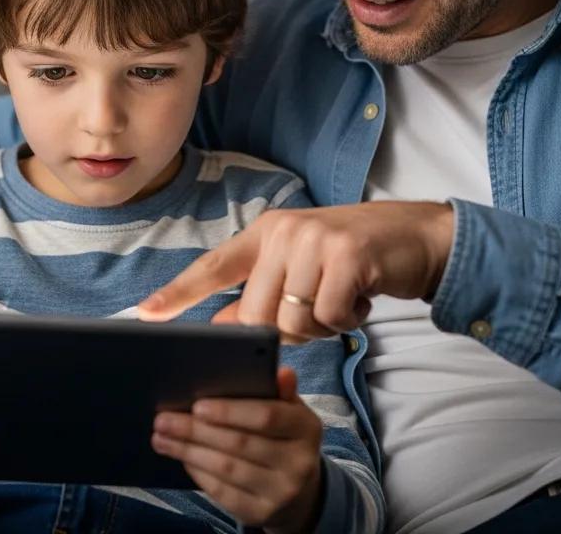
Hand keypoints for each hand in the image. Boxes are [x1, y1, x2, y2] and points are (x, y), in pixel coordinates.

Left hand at [138, 201, 454, 339]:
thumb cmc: (351, 260)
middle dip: (284, 330)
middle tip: (317, 311)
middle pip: (256, 312)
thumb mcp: (301, 267)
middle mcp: (284, 231)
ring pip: (293, 321)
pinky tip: (361, 297)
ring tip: (341, 298)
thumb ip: (263, 292)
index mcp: (265, 232)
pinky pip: (330, 317)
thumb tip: (222, 328)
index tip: (146, 314)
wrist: (414, 237)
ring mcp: (315, 240)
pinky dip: (348, 320)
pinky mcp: (347, 256)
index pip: (213, 266)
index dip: (178, 292)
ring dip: (320, 325)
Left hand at [152, 367, 321, 533]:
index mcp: (306, 428)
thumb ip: (278, 390)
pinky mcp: (262, 513)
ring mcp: (281, 492)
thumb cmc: (285, 436)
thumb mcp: (288, 410)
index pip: (267, 416)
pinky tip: (182, 458)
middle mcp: (299, 463)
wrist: (301, 492)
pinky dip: (199, 474)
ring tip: (161, 437)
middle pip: (239, 444)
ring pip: (227, 469)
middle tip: (163, 419)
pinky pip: (223, 493)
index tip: (197, 406)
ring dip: (188, 451)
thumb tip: (281, 371)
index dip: (230, 411)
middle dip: (196, 430)